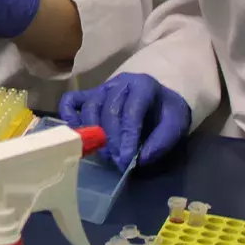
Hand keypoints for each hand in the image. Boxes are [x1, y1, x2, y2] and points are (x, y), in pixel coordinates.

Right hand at [60, 73, 190, 168]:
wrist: (160, 95)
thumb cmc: (167, 111)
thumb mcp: (176, 124)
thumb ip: (161, 141)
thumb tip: (139, 160)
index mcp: (143, 85)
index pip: (130, 112)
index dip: (127, 137)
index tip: (126, 160)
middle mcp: (119, 83)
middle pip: (108, 110)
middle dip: (111, 140)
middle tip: (116, 161)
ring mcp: (101, 87)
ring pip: (90, 108)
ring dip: (94, 133)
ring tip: (103, 154)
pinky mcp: (89, 94)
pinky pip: (71, 101)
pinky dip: (68, 116)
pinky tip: (75, 133)